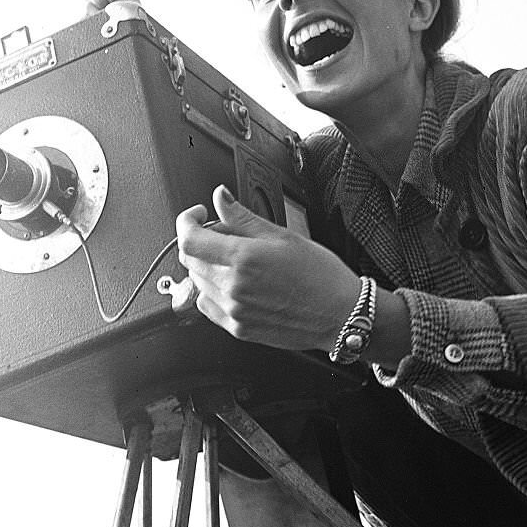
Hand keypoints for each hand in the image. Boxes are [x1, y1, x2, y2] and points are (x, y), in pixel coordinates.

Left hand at [176, 185, 360, 351]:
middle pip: (190, 260)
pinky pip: (207, 306)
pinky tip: (236, 284)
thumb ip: (243, 217)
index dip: (187, 222)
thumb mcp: (283, 235)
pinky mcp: (238, 328)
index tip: (197, 216)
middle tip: (225, 235)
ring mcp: (233, 310)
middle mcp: (233, 287)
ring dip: (207, 266)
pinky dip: (213, 291)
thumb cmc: (321, 276)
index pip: (190, 239)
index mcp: (244, 259)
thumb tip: (220, 198)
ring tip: (237, 261)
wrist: (340, 314)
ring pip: (197, 282)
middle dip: (201, 241)